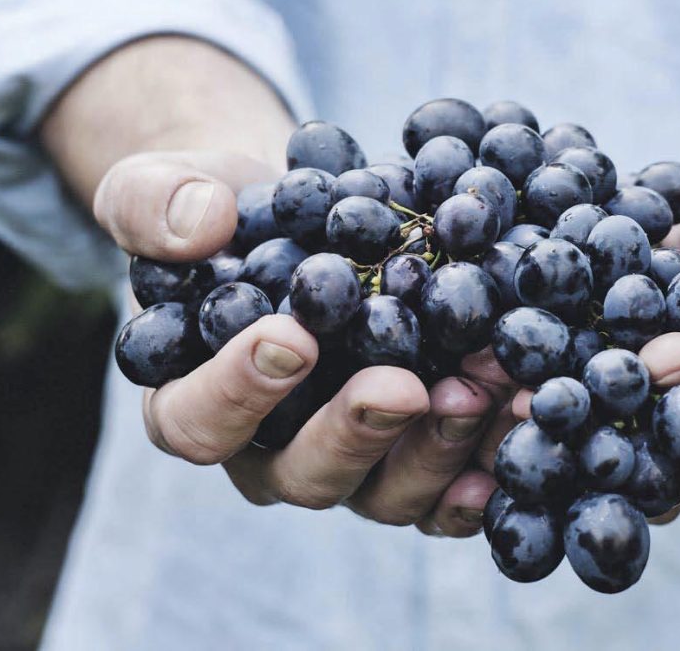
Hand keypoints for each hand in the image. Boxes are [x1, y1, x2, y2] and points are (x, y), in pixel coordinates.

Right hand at [96, 150, 504, 535]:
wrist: (305, 221)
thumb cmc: (226, 214)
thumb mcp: (166, 189)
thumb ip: (155, 204)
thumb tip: (200, 225)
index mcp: (196, 402)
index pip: (198, 422)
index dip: (237, 392)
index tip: (291, 337)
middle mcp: (272, 452)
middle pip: (305, 474)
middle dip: (357, 432)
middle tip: (403, 387)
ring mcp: (352, 463)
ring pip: (387, 491)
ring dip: (439, 448)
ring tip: (483, 390)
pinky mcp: (414, 455)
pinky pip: (449, 488)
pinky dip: (488, 466)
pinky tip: (524, 427)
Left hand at [493, 185, 679, 521]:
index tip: (662, 353)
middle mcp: (674, 451)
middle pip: (641, 465)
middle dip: (592, 428)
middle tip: (542, 398)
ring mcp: (613, 442)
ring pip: (573, 458)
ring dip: (524, 426)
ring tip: (480, 383)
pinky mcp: (561, 421)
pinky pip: (528, 426)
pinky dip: (489, 402)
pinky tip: (452, 372)